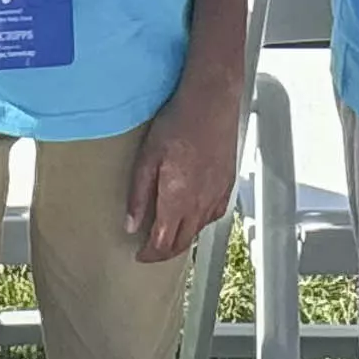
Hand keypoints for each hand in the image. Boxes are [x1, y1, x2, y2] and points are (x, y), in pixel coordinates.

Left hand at [125, 53, 244, 265]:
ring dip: (182, 238)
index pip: (164, 243)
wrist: (212, 102)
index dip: (149, 255)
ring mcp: (217, 195)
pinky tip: (192, 213)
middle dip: (164, 252)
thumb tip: (131, 225)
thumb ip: (139, 196)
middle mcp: (201, 205)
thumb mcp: (147, 159)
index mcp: (178, 201)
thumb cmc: (177, 125)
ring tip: (167, 233)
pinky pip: (213, 215)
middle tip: (150, 250)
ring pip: (199, 230)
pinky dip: (199, 223)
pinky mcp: (228, 185)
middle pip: (183, 243)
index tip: (139, 255)